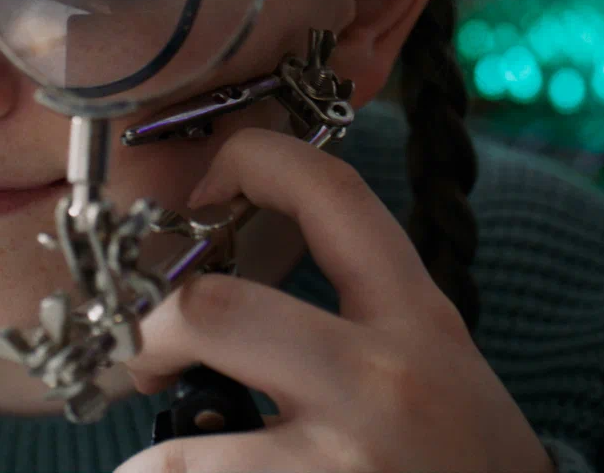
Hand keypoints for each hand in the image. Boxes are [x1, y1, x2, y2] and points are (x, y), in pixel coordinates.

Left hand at [116, 128, 552, 472]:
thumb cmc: (463, 466)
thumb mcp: (439, 368)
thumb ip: (356, 318)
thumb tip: (219, 288)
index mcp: (416, 321)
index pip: (333, 195)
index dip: (252, 161)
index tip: (207, 186)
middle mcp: (380, 382)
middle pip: (213, 310)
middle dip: (149, 334)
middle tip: (139, 359)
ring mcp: (345, 463)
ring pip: (180, 450)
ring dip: (154, 465)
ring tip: (173, 469)